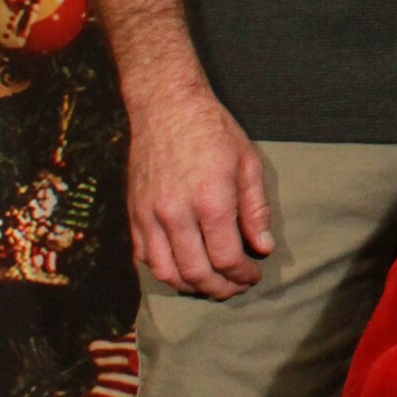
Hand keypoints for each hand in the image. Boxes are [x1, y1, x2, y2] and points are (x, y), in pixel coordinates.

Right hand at [125, 84, 273, 298]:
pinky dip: (165, 270)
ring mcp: (149, 216)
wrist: (166, 108)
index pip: (227, 257)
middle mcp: (176, 213)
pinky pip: (145, 257)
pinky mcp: (134, 214)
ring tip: (211, 284)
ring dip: (190, 286)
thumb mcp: (248, 163)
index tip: (254, 275)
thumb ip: (255, 209)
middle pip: (196, 272)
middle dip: (220, 288)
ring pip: (166, 272)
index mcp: (211, 200)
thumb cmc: (214, 131)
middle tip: (235, 288)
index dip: (243, 274)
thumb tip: (262, 247)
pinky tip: (183, 268)